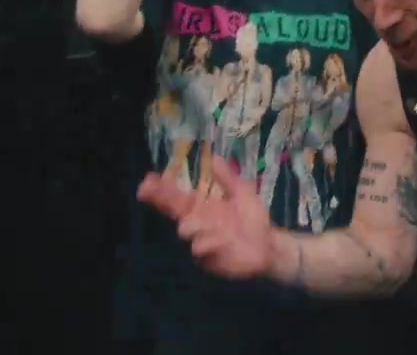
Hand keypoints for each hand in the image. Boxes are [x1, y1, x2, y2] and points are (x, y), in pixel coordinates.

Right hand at [137, 155, 274, 278]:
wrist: (269, 244)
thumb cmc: (252, 218)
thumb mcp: (243, 193)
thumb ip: (228, 178)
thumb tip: (215, 158)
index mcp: (202, 207)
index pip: (175, 197)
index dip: (160, 189)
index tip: (147, 180)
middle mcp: (197, 223)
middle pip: (173, 211)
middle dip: (163, 199)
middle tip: (154, 190)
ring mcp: (200, 241)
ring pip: (185, 228)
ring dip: (198, 223)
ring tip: (218, 223)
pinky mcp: (207, 259)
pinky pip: (200, 248)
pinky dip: (212, 241)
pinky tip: (226, 241)